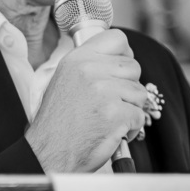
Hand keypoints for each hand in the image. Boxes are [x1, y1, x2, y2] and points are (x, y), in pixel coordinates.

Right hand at [25, 29, 147, 172]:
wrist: (49, 151)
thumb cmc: (58, 122)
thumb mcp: (64, 79)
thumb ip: (89, 65)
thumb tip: (117, 59)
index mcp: (77, 59)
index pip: (117, 38)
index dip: (125, 53)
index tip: (121, 69)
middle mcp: (90, 70)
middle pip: (134, 67)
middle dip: (129, 86)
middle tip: (114, 102)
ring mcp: (104, 91)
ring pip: (140, 92)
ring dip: (131, 108)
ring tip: (112, 118)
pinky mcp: (115, 114)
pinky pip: (139, 115)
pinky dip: (131, 127)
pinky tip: (114, 131)